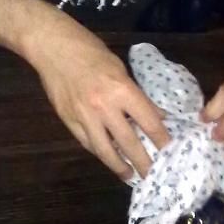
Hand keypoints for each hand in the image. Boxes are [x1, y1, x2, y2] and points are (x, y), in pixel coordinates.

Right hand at [31, 31, 169, 179]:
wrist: (52, 47)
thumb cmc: (90, 51)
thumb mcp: (120, 68)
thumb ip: (136, 94)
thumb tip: (155, 114)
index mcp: (122, 90)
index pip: (149, 122)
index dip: (162, 139)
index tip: (171, 152)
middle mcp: (104, 107)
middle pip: (129, 143)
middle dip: (144, 162)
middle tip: (153, 174)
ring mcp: (84, 117)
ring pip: (105, 151)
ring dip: (120, 166)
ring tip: (130, 175)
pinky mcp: (68, 121)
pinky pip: (87, 144)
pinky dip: (100, 153)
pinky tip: (108, 158)